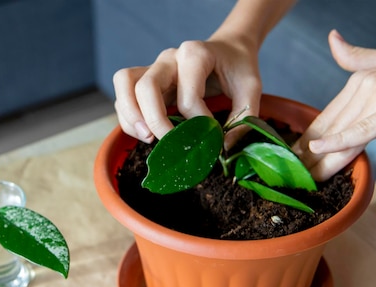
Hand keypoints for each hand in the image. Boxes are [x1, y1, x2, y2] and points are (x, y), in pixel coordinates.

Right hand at [113, 35, 261, 142]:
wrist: (228, 50)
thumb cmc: (238, 67)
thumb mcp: (251, 88)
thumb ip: (244, 117)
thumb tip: (224, 148)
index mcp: (195, 54)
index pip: (188, 96)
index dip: (198, 122)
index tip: (213, 135)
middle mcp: (169, 58)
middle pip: (146, 86)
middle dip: (155, 120)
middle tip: (169, 143)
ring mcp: (154, 67)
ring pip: (125, 84)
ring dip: (131, 115)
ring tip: (148, 138)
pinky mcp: (146, 79)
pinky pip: (124, 95)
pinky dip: (129, 117)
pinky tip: (146, 134)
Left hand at [295, 28, 375, 180]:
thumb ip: (357, 57)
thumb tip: (332, 39)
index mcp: (359, 80)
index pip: (326, 116)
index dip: (306, 140)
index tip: (291, 159)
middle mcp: (365, 86)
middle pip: (328, 127)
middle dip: (307, 155)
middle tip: (288, 175)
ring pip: (342, 133)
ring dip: (320, 159)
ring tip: (301, 177)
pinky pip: (364, 129)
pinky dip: (340, 140)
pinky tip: (320, 150)